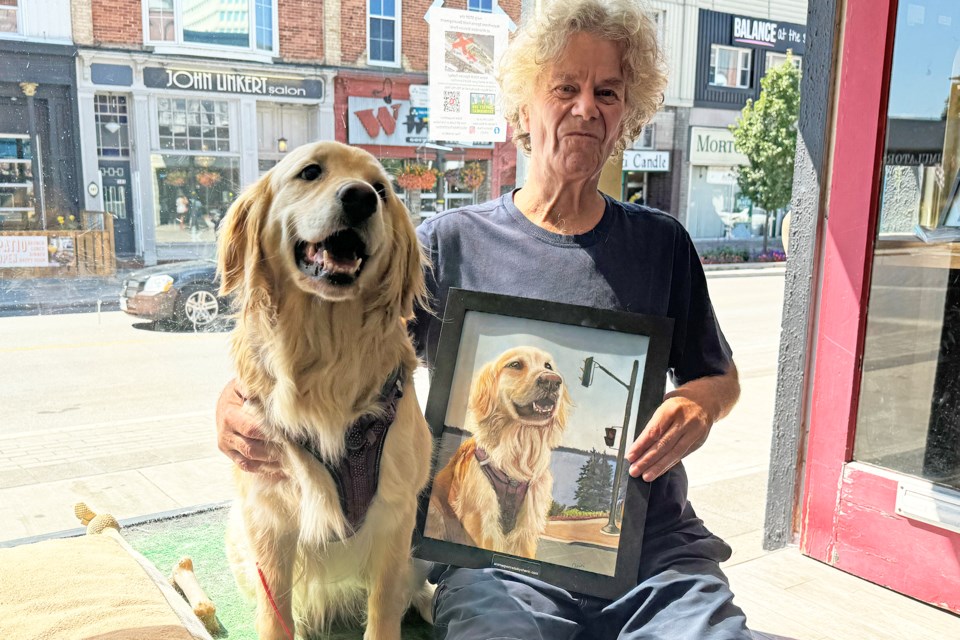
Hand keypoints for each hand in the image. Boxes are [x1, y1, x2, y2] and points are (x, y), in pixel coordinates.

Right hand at [216, 379, 283, 476]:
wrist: (224, 402)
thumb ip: (255, 388)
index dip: (271, 434)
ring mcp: (228, 447)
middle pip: (252, 449)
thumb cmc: (238, 393)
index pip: (252, 429)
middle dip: (274, 450)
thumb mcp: (243, 385)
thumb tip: (272, 391)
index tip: (289, 435)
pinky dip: (266, 470)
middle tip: (296, 450)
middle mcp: (226, 434)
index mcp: (229, 415)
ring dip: (272, 463)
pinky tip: (283, 470)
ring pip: (250, 462)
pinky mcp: (232, 456)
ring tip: (292, 460)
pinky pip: (249, 468)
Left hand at [625, 365, 739, 481]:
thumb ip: (654, 424)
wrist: (707, 400)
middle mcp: (684, 421)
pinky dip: (669, 464)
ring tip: (646, 476)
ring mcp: (694, 432)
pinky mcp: (698, 441)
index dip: (641, 446)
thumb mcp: (664, 406)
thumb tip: (639, 446)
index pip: (654, 431)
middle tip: (635, 470)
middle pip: (663, 444)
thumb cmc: (679, 404)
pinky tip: (659, 471)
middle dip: (647, 460)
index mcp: (671, 409)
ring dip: (658, 467)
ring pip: (674, 453)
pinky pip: (681, 455)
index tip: (631, 456)